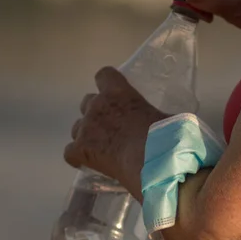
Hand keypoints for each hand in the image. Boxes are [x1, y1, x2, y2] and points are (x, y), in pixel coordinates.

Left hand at [64, 67, 166, 198]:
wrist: (154, 163)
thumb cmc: (167, 137)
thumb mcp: (169, 117)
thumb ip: (159, 115)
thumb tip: (169, 123)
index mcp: (120, 92)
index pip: (104, 75)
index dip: (107, 84)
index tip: (115, 95)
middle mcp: (97, 106)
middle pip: (86, 102)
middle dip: (96, 113)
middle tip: (112, 128)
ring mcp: (86, 128)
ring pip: (77, 128)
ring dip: (88, 135)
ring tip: (103, 149)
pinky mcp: (80, 150)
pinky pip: (70, 152)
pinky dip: (79, 157)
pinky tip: (91, 164)